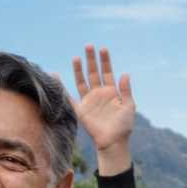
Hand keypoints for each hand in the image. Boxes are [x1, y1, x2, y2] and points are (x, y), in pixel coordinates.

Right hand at [72, 45, 135, 171]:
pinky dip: (63, 88)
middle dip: (91, 59)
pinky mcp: (81, 110)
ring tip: (77, 58)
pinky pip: (69, 97)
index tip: (103, 49)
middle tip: (89, 46)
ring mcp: (89, 100)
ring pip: (82, 81)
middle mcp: (99, 93)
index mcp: (111, 91)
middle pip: (93, 72)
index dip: (105, 61)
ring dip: (79, 70)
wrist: (113, 142)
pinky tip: (57, 78)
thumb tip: (125, 74)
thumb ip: (126, 91)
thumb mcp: (129, 106)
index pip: (107, 71)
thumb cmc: (124, 126)